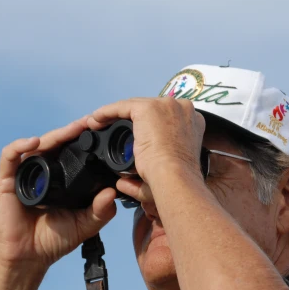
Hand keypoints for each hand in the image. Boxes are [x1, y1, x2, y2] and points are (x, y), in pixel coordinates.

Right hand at [0, 117, 117, 270]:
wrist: (30, 258)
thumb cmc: (54, 241)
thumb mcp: (85, 225)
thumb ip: (101, 211)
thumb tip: (112, 192)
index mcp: (59, 179)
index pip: (70, 153)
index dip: (82, 142)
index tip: (100, 133)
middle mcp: (41, 173)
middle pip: (55, 144)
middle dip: (71, 133)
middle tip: (89, 124)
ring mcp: (23, 175)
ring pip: (36, 146)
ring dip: (53, 135)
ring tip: (71, 130)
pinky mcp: (6, 181)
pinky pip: (9, 157)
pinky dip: (20, 145)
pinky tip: (36, 143)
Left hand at [87, 97, 205, 184]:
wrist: (175, 178)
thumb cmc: (176, 181)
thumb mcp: (166, 174)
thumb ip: (143, 178)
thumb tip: (122, 184)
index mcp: (193, 122)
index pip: (165, 117)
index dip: (148, 126)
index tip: (134, 138)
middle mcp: (182, 108)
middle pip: (150, 108)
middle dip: (130, 120)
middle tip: (111, 133)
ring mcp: (166, 105)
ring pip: (134, 106)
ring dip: (115, 115)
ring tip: (99, 126)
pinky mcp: (148, 107)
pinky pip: (122, 106)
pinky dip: (106, 112)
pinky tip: (95, 121)